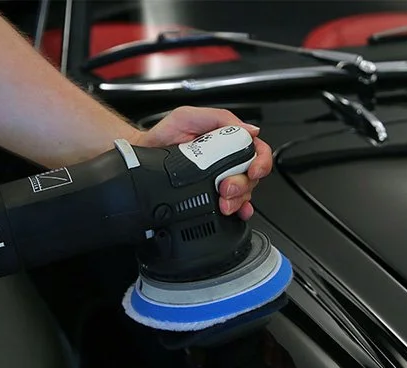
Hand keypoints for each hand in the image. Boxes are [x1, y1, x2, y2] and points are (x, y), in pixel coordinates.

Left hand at [130, 106, 271, 219]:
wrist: (145, 152)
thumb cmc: (165, 134)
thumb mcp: (190, 116)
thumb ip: (220, 118)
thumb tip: (250, 129)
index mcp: (229, 140)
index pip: (257, 150)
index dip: (261, 162)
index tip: (252, 171)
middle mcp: (228, 159)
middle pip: (252, 176)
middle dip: (243, 185)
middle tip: (226, 187)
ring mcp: (221, 177)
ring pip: (244, 192)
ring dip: (238, 199)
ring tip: (222, 200)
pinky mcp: (211, 193)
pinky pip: (233, 204)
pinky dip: (238, 210)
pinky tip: (235, 212)